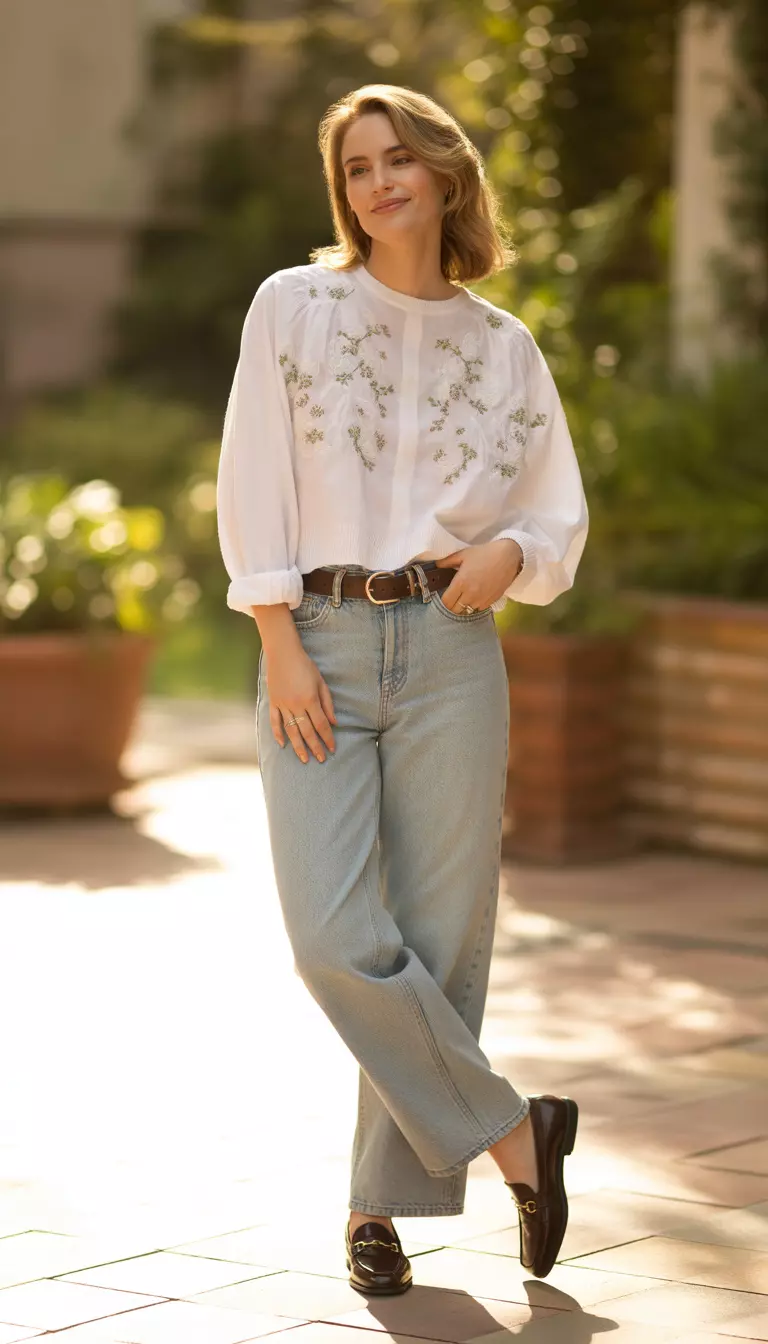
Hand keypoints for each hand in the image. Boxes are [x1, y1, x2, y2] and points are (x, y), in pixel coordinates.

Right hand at [265, 643, 336, 763]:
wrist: (283, 653)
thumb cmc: (305, 665)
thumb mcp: (321, 682)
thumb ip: (327, 703)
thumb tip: (334, 723)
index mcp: (310, 699)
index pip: (321, 725)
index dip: (327, 738)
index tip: (332, 749)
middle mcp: (296, 705)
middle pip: (307, 731)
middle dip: (315, 747)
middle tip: (320, 759)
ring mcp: (283, 705)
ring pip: (291, 731)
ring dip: (298, 747)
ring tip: (304, 759)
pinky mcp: (273, 702)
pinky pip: (275, 722)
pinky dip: (278, 734)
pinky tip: (282, 745)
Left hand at [438, 539, 522, 611]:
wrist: (508, 557)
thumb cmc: (485, 553)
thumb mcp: (463, 554)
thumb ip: (447, 561)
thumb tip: (436, 565)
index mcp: (461, 583)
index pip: (446, 602)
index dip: (443, 601)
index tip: (444, 596)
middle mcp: (470, 594)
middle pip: (455, 610)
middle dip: (452, 605)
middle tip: (453, 597)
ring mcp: (482, 599)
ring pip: (467, 611)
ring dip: (464, 606)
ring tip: (465, 596)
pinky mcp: (491, 601)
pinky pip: (479, 609)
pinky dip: (475, 605)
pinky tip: (476, 596)